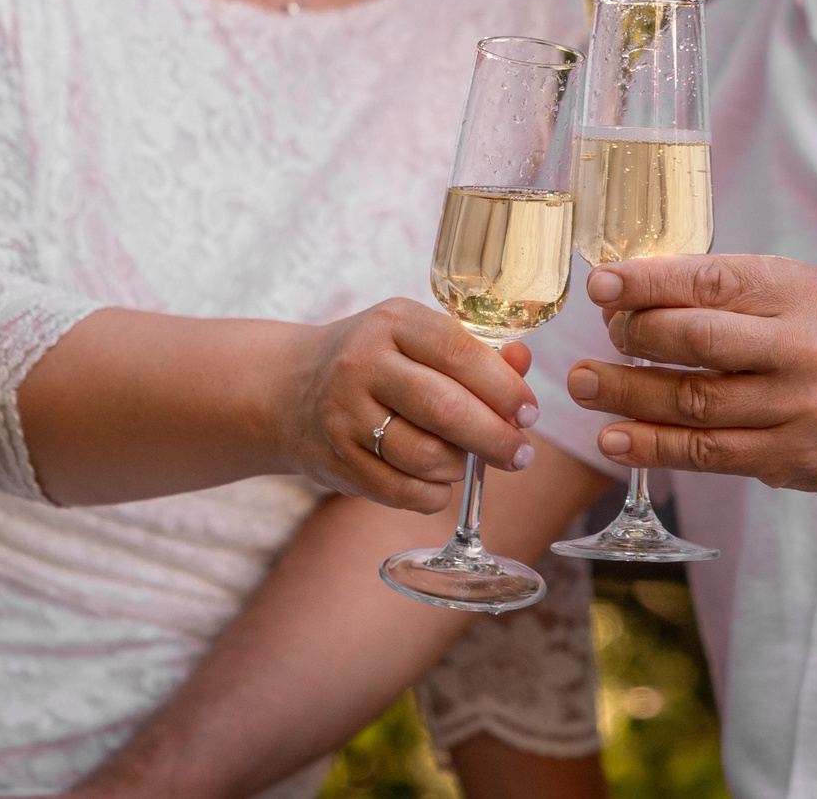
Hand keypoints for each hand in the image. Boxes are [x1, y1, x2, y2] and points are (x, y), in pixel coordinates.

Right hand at [280, 300, 538, 512]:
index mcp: (392, 322)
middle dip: (495, 438)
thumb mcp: (415, 338)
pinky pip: (402, 492)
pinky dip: (433, 494)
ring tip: (470, 461)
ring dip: (462, 467)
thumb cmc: (373, 360)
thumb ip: (473, 350)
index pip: (460, 352)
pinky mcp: (336, 461)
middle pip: (445, 409)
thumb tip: (524, 364)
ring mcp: (345, 415)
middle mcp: (363, 364)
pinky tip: (441, 483)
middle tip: (521, 454)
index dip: (505, 387)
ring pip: (425, 456)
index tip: (530, 412)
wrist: (286, 389)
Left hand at [567, 254, 816, 494]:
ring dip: (628, 394)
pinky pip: (707, 453)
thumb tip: (630, 291)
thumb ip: (726, 290)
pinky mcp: (786, 458)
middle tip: (603, 333)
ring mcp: (798, 410)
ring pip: (697, 403)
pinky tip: (615, 437)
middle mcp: (805, 351)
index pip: (716, 281)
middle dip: (638, 335)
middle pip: (703, 341)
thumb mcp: (794, 293)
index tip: (602, 284)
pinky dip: (653, 446)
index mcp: (803, 295)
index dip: (651, 282)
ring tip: (584, 384)